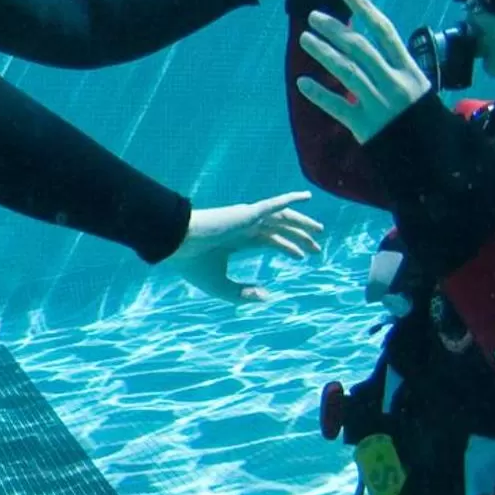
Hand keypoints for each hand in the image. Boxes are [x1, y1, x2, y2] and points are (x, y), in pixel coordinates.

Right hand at [167, 191, 323, 302]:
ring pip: (281, 218)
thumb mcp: (219, 286)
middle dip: (298, 237)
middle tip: (315, 248)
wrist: (176, 244)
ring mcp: (246, 218)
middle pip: (278, 229)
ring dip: (301, 223)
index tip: (302, 257)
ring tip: (319, 232)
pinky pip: (274, 204)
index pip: (268, 241)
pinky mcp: (247, 213)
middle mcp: (243, 227)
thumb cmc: (191, 264)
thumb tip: (266, 297)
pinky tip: (307, 198)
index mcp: (236, 240)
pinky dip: (290, 199)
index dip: (286, 247)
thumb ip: (242, 294)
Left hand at [295, 0, 432, 143]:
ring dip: (323, 53)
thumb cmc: (421, 117)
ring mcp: (379, 103)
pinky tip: (301, 82)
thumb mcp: (417, 86)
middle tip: (314, 16)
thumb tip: (369, 41)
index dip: (364, 8)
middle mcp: (394, 81)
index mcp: (408, 68)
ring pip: (347, 72)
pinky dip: (319, 95)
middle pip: (360, 48)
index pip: (384, 30)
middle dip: (335, 29)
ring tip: (304, 39)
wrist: (431, 154)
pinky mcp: (365, 126)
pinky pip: (338, 107)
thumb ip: (394, 66)